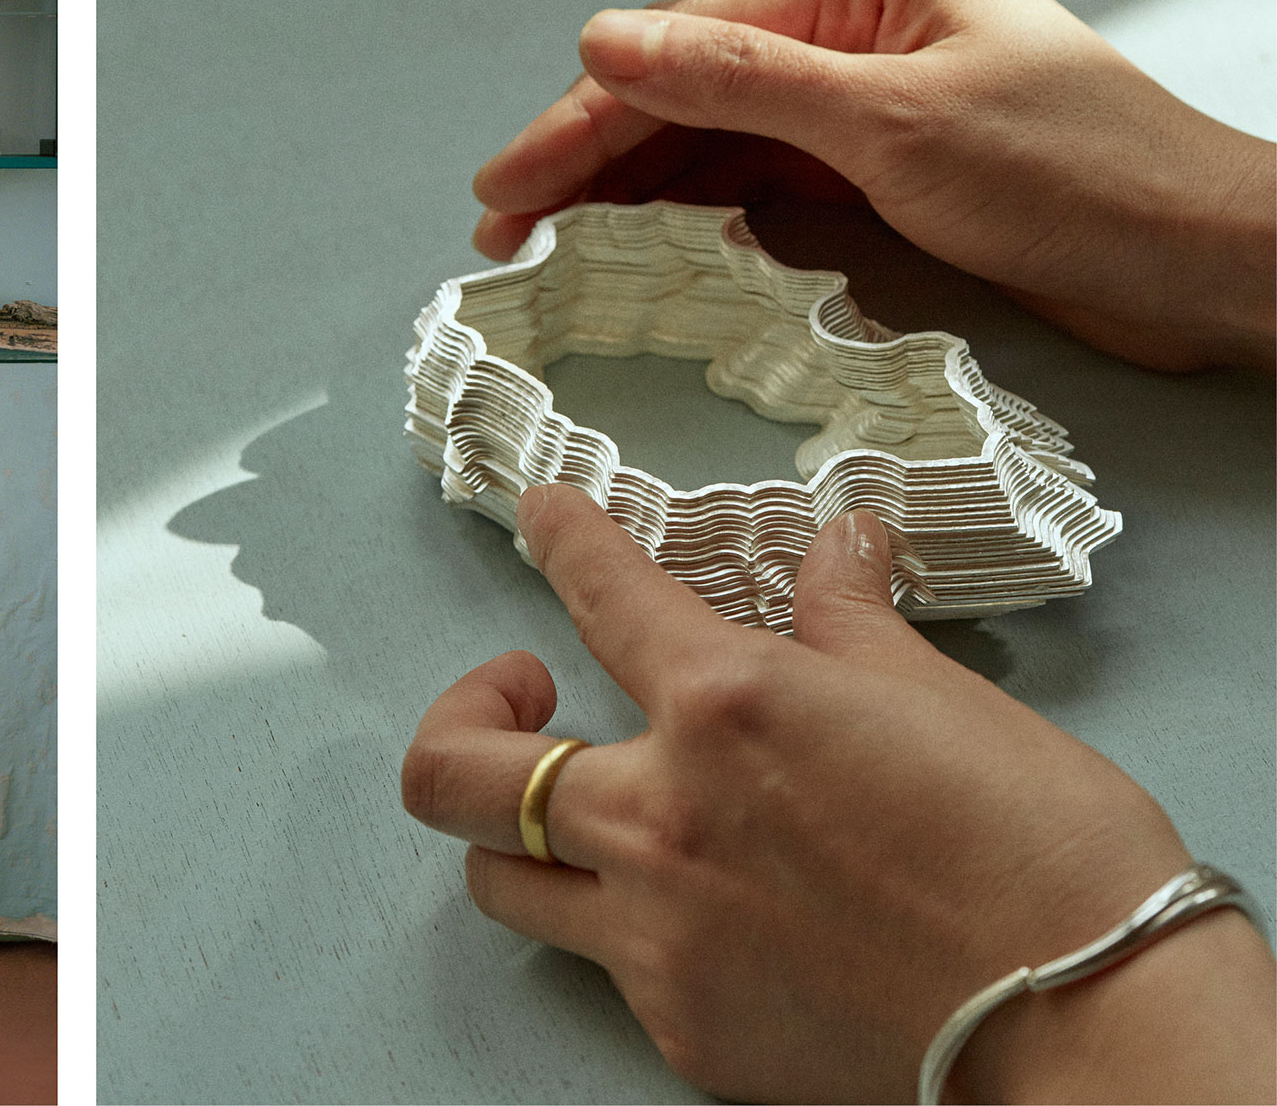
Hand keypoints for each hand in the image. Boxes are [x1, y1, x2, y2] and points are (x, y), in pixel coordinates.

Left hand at [400, 484, 1275, 1102]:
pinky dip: (628, 927)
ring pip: (498, 881)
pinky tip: (700, 910)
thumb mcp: (940, 699)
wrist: (1091, 1024)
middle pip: (451, 774)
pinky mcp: (682, 1028)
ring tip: (589, 810)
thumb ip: (850, 621)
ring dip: (519, 833)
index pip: (600, 595)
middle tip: (524, 696)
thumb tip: (841, 543)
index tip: (544, 515)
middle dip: (462, 720)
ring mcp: (657, 936)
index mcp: (724, 706)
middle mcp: (660, 818)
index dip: (564, 540)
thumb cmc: (1039, 852)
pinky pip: (604, 967)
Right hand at [471, 0, 1276, 371]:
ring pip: (719, 142)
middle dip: (594, 158)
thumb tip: (605, 40)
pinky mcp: (889, 166)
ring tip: (547, 243)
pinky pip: (766, 184)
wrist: (1204, 264)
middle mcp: (864, 23)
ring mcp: (874, 96)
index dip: (586, 117)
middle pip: (691, 90)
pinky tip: (643, 247)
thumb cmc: (1084, 177)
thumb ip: (738, 81)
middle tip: (503, 222)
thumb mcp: (891, 124)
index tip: (507, 183)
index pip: (687, 42)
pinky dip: (702, 217)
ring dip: (636, 195)